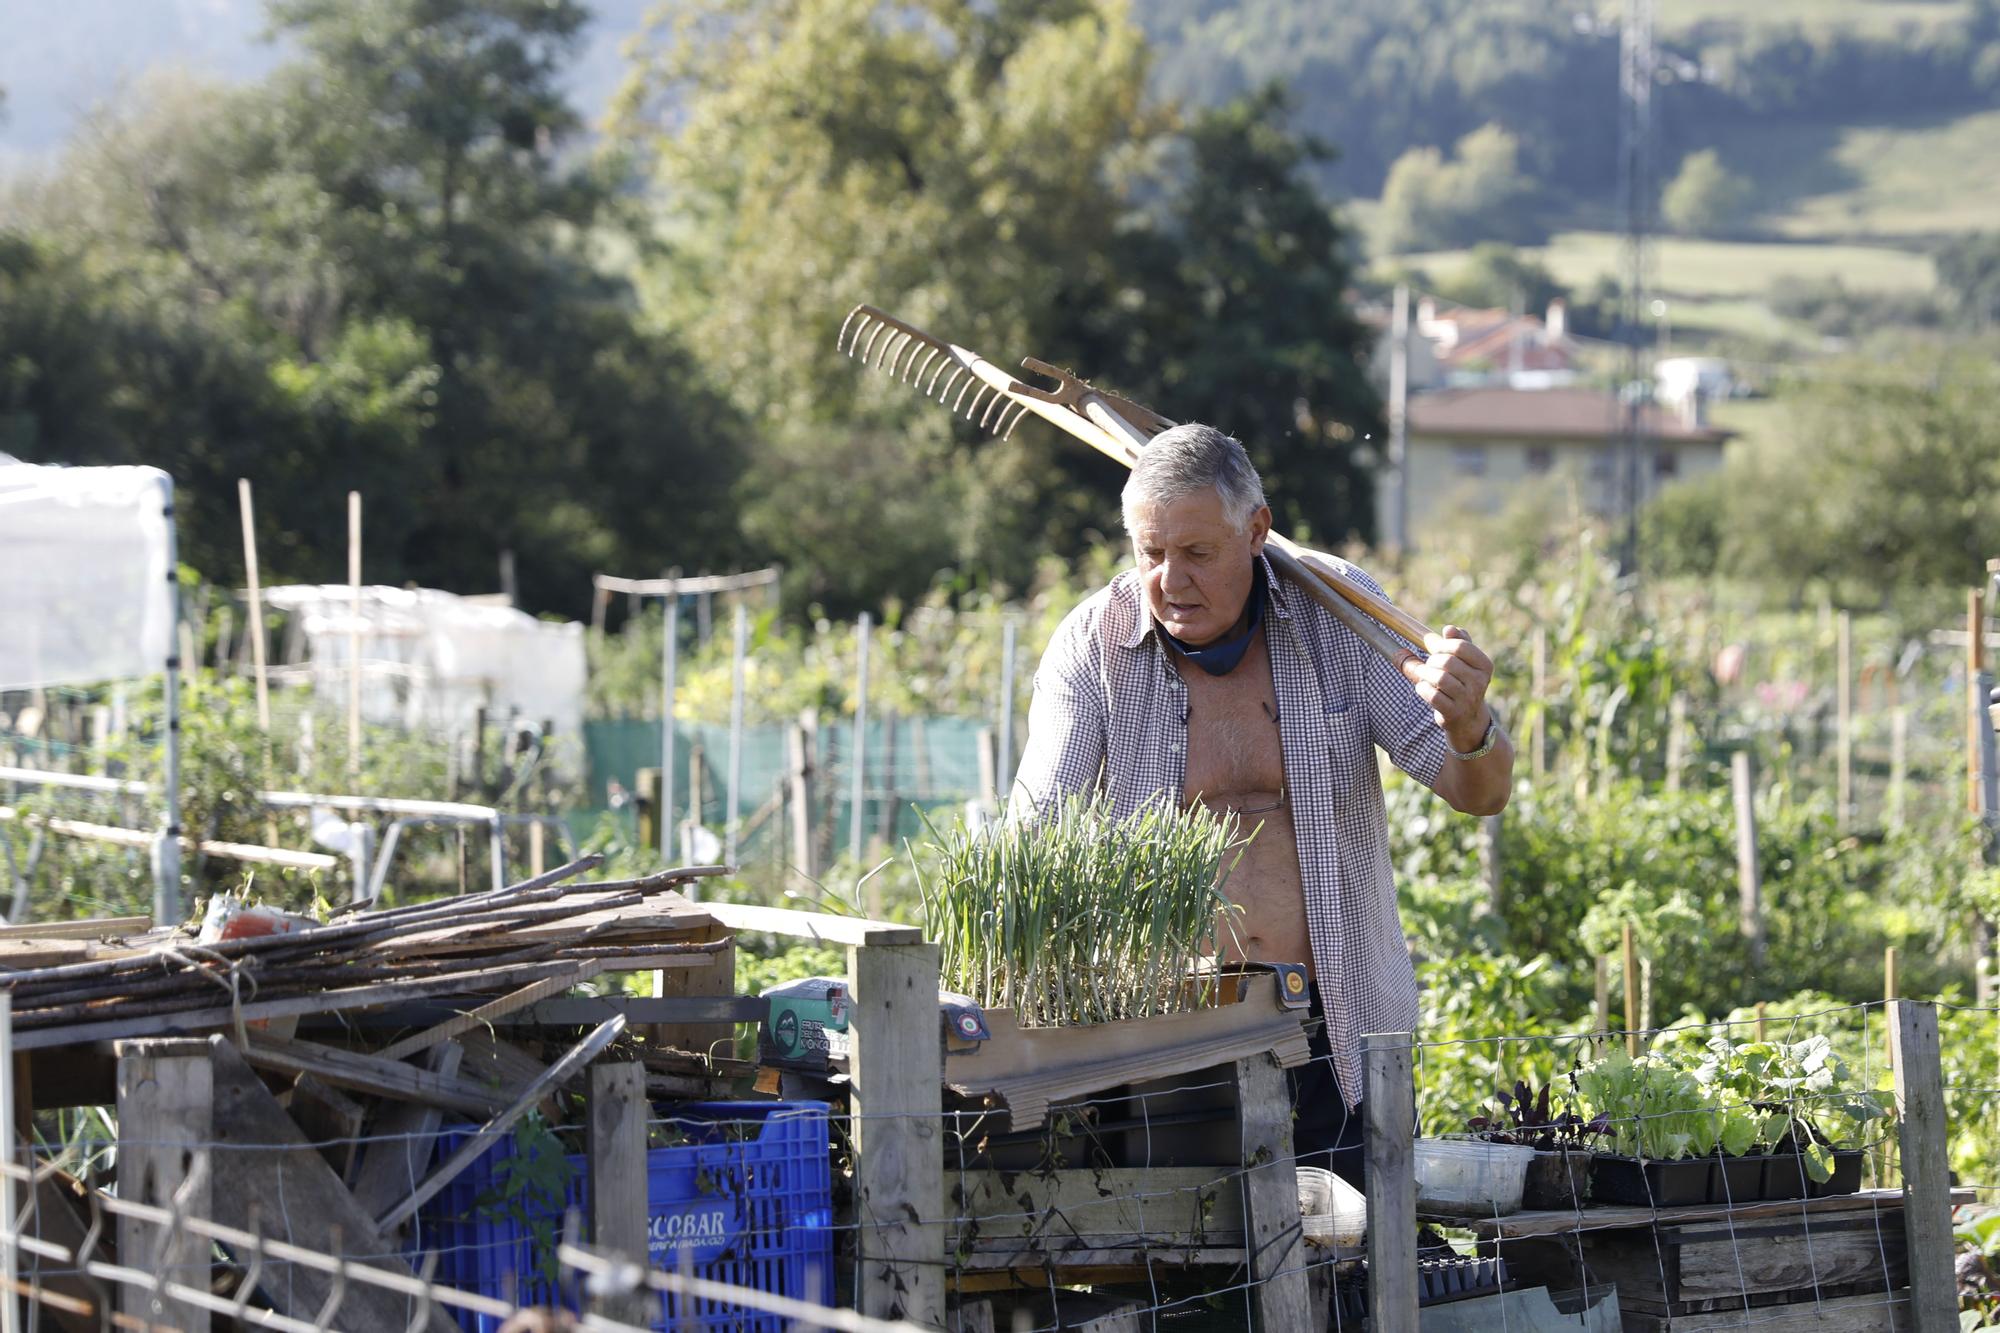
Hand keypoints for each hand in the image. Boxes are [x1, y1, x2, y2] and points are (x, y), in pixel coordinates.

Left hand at [1399, 625, 1493, 750]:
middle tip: (1430, 665)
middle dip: (1432, 661)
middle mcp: (1479, 682)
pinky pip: (1432, 695)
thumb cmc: (1462, 683)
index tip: (1435, 649)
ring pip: (1439, 678)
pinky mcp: (1453, 713)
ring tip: (1424, 675)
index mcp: (1485, 665)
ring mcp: (1467, 699)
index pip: (1460, 646)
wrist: (1468, 720)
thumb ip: (1459, 642)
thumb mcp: (1466, 662)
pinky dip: (1422, 688)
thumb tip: (1449, 629)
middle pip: (1447, 661)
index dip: (1442, 645)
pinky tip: (1423, 688)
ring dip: (1425, 674)